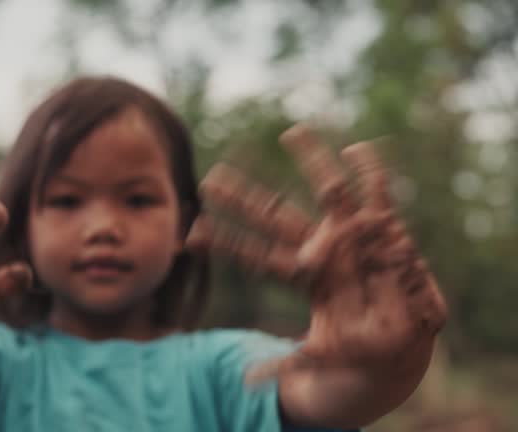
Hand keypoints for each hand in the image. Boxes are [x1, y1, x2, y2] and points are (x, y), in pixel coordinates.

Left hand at [188, 125, 446, 418]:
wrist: (402, 336)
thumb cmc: (359, 345)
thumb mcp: (323, 356)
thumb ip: (286, 364)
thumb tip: (246, 382)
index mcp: (303, 276)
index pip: (255, 256)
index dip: (226, 244)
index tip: (192, 232)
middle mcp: (321, 249)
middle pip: (275, 219)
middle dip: (244, 201)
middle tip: (211, 179)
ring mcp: (352, 236)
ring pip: (327, 191)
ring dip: (312, 162)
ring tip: (292, 131)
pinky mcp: (386, 230)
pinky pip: (379, 195)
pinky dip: (372, 172)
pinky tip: (358, 147)